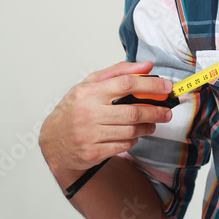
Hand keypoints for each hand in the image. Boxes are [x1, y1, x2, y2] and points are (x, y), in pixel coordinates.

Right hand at [38, 61, 172, 174]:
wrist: (52, 141)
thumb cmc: (74, 109)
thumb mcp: (90, 84)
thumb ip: (118, 72)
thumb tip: (146, 66)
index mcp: (89, 92)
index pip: (125, 84)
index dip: (150, 85)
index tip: (166, 87)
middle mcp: (89, 113)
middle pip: (132, 111)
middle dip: (155, 111)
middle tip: (167, 112)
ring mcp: (90, 134)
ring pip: (131, 131)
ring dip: (147, 127)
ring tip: (153, 123)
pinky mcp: (93, 153)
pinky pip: (123, 146)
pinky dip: (133, 140)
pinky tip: (134, 135)